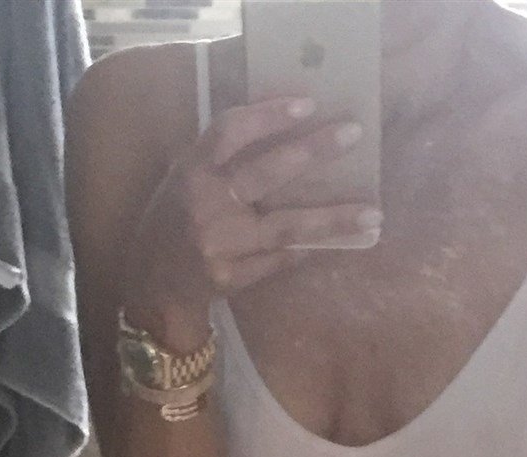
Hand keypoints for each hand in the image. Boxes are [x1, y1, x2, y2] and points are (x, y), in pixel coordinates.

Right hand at [123, 93, 381, 314]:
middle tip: (352, 133)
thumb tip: (288, 131)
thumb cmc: (174, 221)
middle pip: (266, 172)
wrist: (152, 284)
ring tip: (373, 213)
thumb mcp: (185, 179)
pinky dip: (311, 250)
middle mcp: (205, 205)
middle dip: (312, 150)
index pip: (230, 132)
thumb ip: (223, 159)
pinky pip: (281, 260)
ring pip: (286, 226)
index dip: (268, 115)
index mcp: (191, 171)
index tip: (308, 103)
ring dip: (332, 219)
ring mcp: (220, 244)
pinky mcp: (232, 277)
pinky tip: (345, 242)